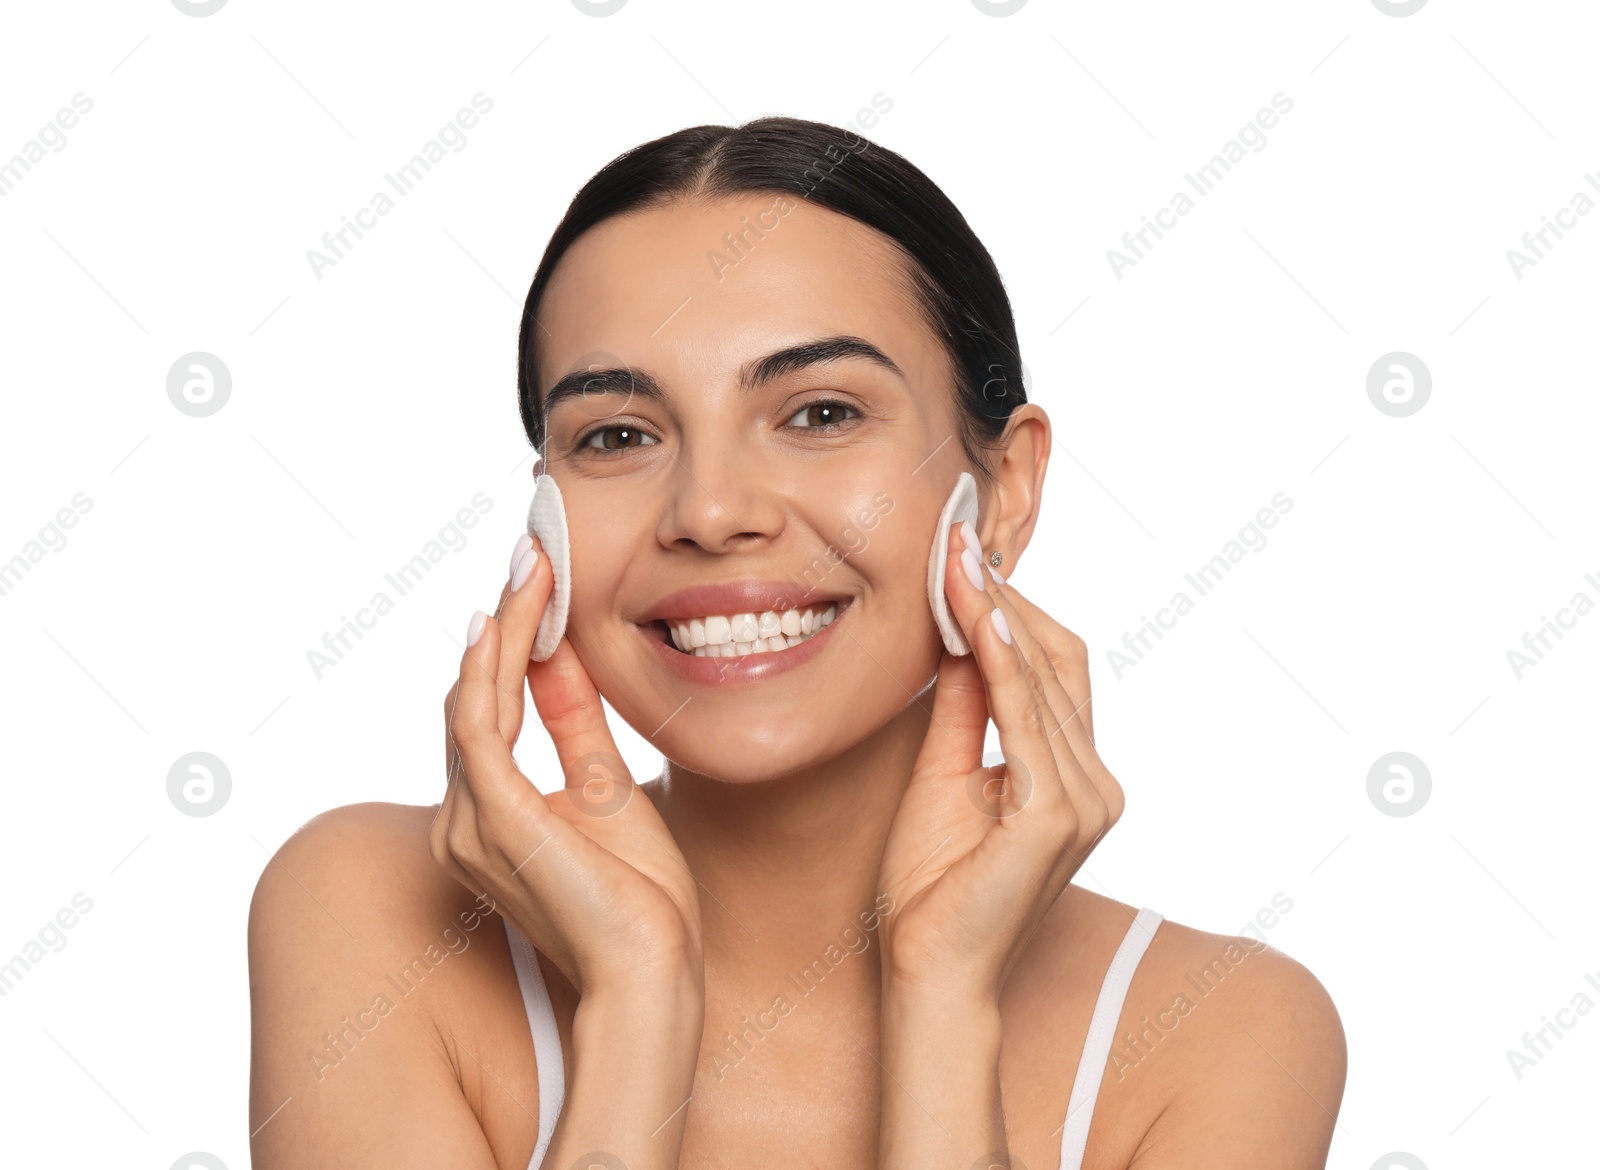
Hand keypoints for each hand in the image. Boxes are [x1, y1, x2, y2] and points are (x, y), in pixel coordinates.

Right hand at [431, 526, 703, 996]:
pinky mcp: (493, 816)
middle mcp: (462, 819)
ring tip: (529, 567)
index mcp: (488, 817)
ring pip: (472, 698)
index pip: (486, 711)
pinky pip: (480, 722)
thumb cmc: (638, 902)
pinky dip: (493, 664)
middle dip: (502, 621)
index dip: (507, 642)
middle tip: (529, 554)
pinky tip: (512, 620)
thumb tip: (559, 656)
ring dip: (501, 627)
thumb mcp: (607, 788)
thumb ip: (574, 724)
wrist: (653, 973)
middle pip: (471, 696)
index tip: (535, 584)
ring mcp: (470, 820)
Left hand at [875, 522, 1124, 998]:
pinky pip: (1026, 716)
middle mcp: (1094, 783)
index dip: (1008, 610)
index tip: (959, 558)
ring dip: (996, 612)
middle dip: (1005, 597)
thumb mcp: (942, 778)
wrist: (930, 975)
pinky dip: (997, 658)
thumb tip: (955, 639)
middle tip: (954, 540)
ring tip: (953, 558)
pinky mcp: (1057, 814)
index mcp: (1072, 777)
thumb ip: (961, 713)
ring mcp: (1084, 798)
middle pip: (1060, 659)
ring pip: (1044, 676)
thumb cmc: (931, 892)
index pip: (1052, 669)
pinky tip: (968, 615)